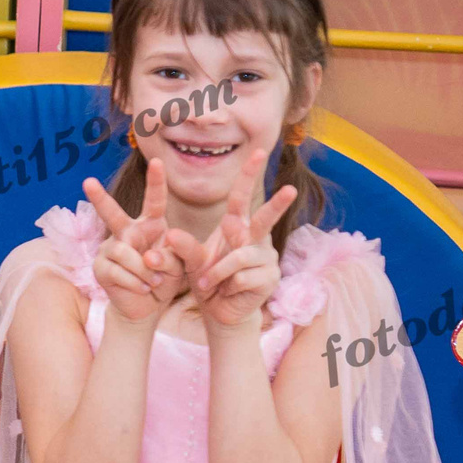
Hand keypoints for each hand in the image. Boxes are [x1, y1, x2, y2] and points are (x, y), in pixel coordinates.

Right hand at [83, 161, 187, 324]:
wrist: (147, 306)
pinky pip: (118, 272)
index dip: (155, 181)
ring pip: (125, 254)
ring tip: (152, 282)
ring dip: (144, 272)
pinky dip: (136, 283)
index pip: (154, 201)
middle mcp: (126, 232)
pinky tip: (142, 289)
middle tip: (87, 182)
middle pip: (112, 213)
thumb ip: (171, 256)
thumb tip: (148, 256)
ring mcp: (109, 249)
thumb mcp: (179, 266)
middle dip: (99, 198)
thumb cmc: (164, 279)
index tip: (156, 161)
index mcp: (150, 225)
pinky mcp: (100, 268)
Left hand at [179, 141, 296, 332]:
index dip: (249, 175)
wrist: (220, 311)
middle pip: (265, 217)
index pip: (242, 197)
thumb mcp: (192, 261)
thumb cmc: (208, 280)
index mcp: (237, 227)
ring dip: (216, 272)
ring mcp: (266, 258)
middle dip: (278, 204)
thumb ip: (183, 247)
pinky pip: (241, 277)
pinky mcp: (269, 277)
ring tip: (206, 283)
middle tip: (290, 190)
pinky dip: (225, 286)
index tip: (258, 151)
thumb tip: (171, 233)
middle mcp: (255, 238)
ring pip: (239, 258)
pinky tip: (226, 292)